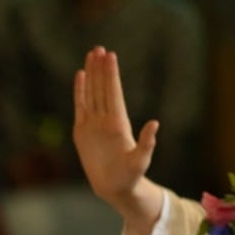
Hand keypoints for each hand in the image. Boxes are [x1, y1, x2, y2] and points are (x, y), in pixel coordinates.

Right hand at [72, 46, 160, 221]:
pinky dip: (79, 91)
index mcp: (119, 123)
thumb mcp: (141, 160)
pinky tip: (80, 76)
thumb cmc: (131, 175)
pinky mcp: (82, 131)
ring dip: (92, 74)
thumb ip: (147, 142)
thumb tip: (155, 123)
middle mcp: (106, 119)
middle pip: (102, 88)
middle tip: (99, 48)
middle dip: (101, 69)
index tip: (110, 57)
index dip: (111, 75)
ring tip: (91, 55)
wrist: (115, 186)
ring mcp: (93, 124)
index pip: (114, 93)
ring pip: (92, 93)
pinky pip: (80, 106)